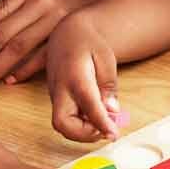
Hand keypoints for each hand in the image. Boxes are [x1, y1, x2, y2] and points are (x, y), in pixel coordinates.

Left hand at [0, 0, 98, 93]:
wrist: (91, 10)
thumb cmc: (50, 10)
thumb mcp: (22, 4)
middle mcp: (39, 3)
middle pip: (0, 35)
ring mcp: (55, 20)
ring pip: (17, 47)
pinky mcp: (67, 38)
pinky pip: (42, 57)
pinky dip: (24, 70)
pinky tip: (9, 82)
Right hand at [46, 16, 122, 141]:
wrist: (68, 33)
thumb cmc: (88, 43)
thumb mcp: (106, 58)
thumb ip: (108, 85)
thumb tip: (112, 110)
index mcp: (75, 75)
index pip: (88, 105)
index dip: (101, 123)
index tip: (114, 134)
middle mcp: (60, 88)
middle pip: (62, 123)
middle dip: (84, 135)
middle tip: (107, 129)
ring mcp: (56, 96)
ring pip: (62, 125)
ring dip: (84, 131)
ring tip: (105, 121)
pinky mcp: (57, 100)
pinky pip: (66, 119)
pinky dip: (81, 125)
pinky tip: (96, 115)